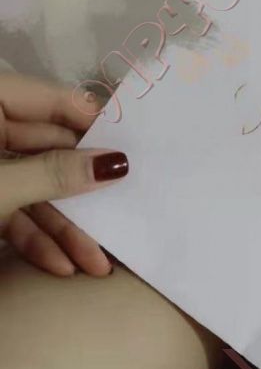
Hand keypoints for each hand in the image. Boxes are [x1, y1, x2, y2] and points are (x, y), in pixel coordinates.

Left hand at [0, 74, 127, 276]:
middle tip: (129, 214)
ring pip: (34, 191)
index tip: (139, 152)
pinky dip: (34, 239)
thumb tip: (118, 162)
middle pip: (50, 153)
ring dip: (65, 229)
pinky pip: (12, 213)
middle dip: (85, 194)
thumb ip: (55, 174)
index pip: (56, 102)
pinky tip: (60, 265)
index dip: (98, 126)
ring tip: (97, 264)